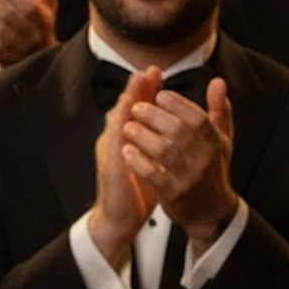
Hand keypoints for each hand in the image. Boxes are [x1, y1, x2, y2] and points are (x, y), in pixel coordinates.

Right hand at [88, 66, 158, 271]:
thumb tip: (179, 122)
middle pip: (125, 108)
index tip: (157, 72)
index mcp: (129, 137)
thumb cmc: (138, 191)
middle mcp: (116, 140)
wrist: (121, 218)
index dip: (146, 89)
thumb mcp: (155, 160)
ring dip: (126, 101)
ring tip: (136, 84)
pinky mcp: (109, 168)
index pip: (137, 107)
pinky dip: (119, 129)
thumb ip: (164, 138)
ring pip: (117, 121)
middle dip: (137, 88)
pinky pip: (113, 145)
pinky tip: (126, 116)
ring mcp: (110, 153)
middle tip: (148, 70)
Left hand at [121, 78, 238, 252]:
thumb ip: (219, 110)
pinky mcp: (172, 194)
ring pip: (162, 151)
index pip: (197, 118)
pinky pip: (151, 174)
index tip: (160, 94)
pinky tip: (126, 150)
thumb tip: (218, 81)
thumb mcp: (221, 140)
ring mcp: (187, 177)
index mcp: (214, 143)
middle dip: (153, 115)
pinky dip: (137, 160)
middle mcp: (203, 159)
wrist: (210, 212)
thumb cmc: (212, 169)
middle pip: (177, 130)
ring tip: (128, 126)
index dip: (178, 103)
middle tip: (136, 108)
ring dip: (141, 135)